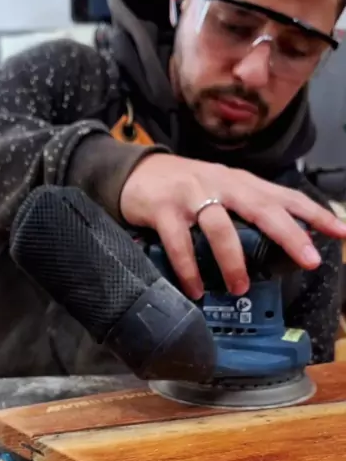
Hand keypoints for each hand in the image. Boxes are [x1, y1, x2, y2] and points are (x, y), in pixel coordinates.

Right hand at [119, 154, 345, 299]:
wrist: (136, 172)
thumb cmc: (184, 187)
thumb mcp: (221, 190)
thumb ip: (247, 210)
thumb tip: (281, 243)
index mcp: (241, 183)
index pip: (285, 196)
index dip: (315, 213)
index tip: (341, 231)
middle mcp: (222, 185)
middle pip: (263, 208)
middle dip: (290, 233)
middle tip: (309, 259)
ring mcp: (192, 196)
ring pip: (221, 228)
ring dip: (233, 261)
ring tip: (239, 288)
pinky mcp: (164, 209)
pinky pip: (180, 243)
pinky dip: (189, 268)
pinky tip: (196, 288)